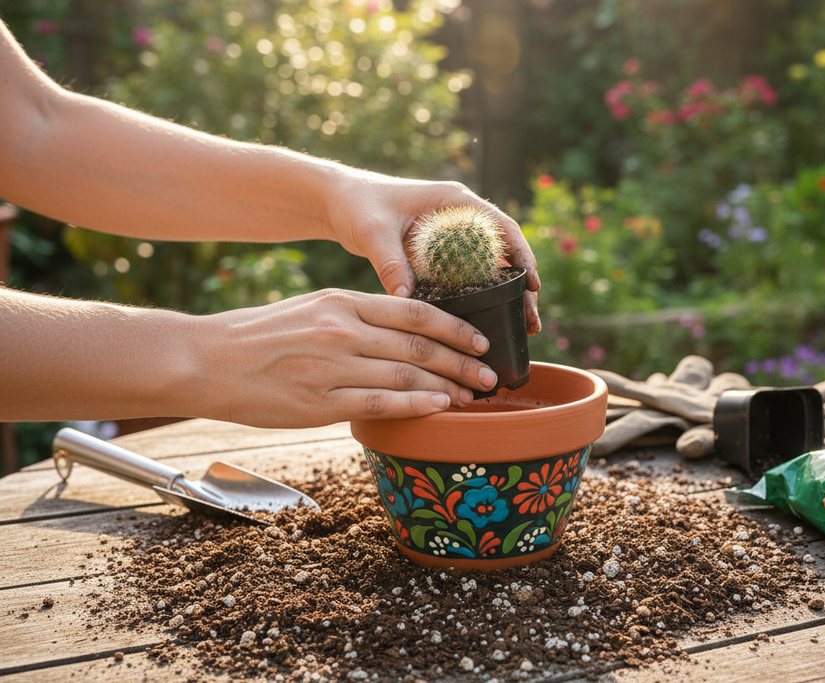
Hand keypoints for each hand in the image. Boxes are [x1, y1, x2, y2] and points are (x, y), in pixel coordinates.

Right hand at [191, 289, 498, 426]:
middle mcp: (343, 330)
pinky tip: (439, 407)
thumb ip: (356, 318)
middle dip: (463, 362)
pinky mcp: (320, 401)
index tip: (481, 341)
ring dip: (448, 386)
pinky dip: (416, 405)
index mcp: (343, 302)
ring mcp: (332, 366)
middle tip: (491, 375)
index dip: (456, 327)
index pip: (415, 311)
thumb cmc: (260, 336)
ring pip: (407, 374)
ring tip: (474, 397)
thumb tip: (402, 333)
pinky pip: (380, 403)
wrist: (206, 360)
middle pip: (420, 345)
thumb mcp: (312, 309)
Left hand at [328, 170, 541, 334]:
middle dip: (523, 287)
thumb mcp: (373, 231)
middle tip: (533, 321)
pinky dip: (482, 300)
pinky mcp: (441, 257)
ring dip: (508, 297)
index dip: (522, 255)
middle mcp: (461, 219)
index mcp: (455, 202)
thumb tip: (404, 300)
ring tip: (523, 329)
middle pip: (504, 254)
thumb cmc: (357, 205)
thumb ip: (390, 263)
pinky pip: (470, 280)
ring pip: (492, 270)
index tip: (533, 284)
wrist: (338, 203)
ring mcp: (453, 239)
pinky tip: (490, 325)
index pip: (502, 226)